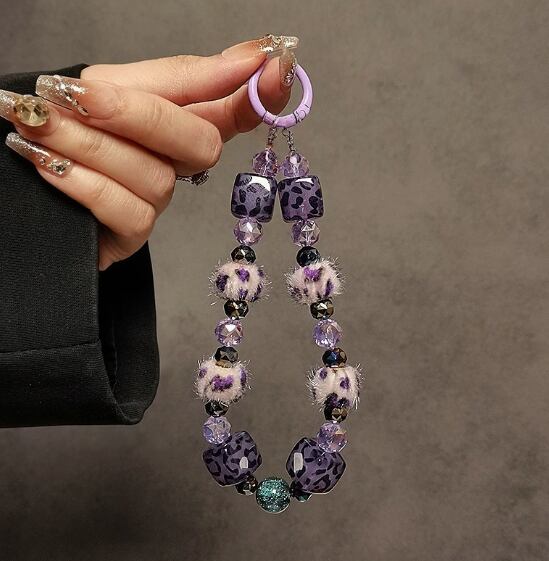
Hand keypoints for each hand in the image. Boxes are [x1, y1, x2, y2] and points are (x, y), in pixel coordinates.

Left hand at [0, 35, 297, 269]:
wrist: (14, 152)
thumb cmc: (62, 118)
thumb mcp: (115, 83)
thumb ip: (180, 77)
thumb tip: (249, 56)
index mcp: (176, 119)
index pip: (235, 110)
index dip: (260, 94)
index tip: (273, 67)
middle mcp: (174, 162)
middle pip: (202, 144)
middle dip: (144, 118)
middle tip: (85, 94)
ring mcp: (156, 200)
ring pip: (156, 179)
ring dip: (94, 146)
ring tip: (41, 122)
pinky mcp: (131, 235)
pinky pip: (131, 214)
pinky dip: (87, 185)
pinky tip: (50, 164)